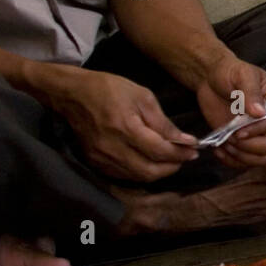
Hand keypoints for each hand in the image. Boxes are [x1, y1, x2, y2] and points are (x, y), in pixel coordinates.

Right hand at [48, 66, 197, 181]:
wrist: (71, 93)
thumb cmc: (109, 89)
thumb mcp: (142, 97)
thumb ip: (163, 123)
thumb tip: (184, 140)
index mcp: (125, 127)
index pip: (159, 151)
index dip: (180, 154)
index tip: (194, 150)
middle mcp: (112, 147)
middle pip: (150, 171)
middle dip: (172, 167)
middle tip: (184, 158)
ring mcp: (101, 158)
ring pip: (137, 177)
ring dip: (158, 172)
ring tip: (171, 160)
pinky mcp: (95, 162)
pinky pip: (124, 175)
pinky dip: (141, 172)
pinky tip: (150, 162)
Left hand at [195, 54, 265, 168]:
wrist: (211, 79)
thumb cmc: (229, 72)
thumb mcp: (241, 74)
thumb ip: (251, 92)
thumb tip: (260, 113)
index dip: (256, 130)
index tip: (238, 130)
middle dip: (247, 146)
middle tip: (230, 138)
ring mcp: (257, 133)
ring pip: (260, 158)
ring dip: (240, 156)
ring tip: (224, 145)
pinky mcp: (243, 141)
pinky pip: (245, 161)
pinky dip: (232, 161)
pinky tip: (219, 150)